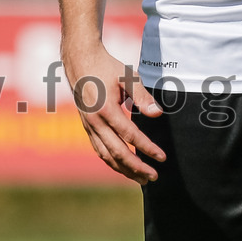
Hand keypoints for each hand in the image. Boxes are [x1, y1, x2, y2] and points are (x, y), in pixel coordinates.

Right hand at [62, 43, 165, 184]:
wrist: (80, 61)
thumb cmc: (106, 67)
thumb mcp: (127, 76)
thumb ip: (142, 96)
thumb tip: (157, 114)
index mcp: (106, 109)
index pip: (130, 135)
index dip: (147, 148)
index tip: (162, 157)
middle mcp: (95, 122)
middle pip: (117, 152)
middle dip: (136, 167)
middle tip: (154, 177)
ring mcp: (89, 126)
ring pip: (106, 155)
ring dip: (124, 170)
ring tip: (141, 179)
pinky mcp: (87, 127)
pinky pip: (99, 150)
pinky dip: (112, 161)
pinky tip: (123, 166)